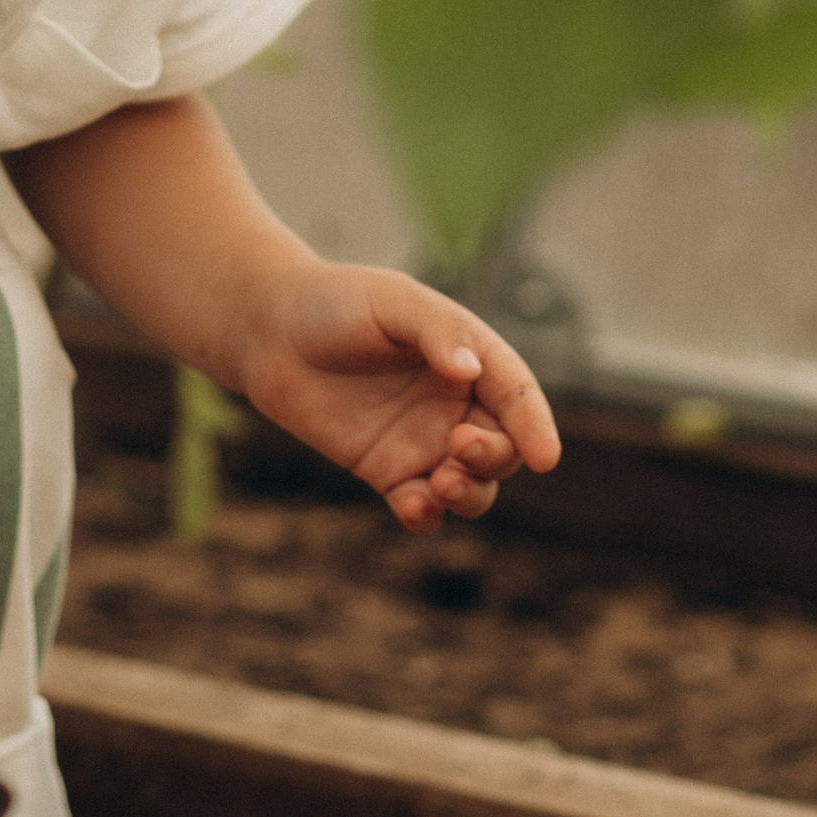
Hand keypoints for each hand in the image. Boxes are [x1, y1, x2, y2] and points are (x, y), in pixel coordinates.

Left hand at [236, 265, 559, 532]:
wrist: (270, 331)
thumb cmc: (337, 302)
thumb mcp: (392, 302)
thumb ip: (437, 332)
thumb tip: (471, 372)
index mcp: (470, 357)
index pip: (516, 395)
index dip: (535, 426)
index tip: (546, 457)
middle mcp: (456, 403)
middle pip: (503, 447)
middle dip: (495, 457)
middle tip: (458, 448)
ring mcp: (424, 441)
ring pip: (472, 486)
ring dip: (470, 494)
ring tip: (441, 483)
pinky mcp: (388, 471)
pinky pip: (421, 506)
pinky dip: (427, 514)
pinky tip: (414, 504)